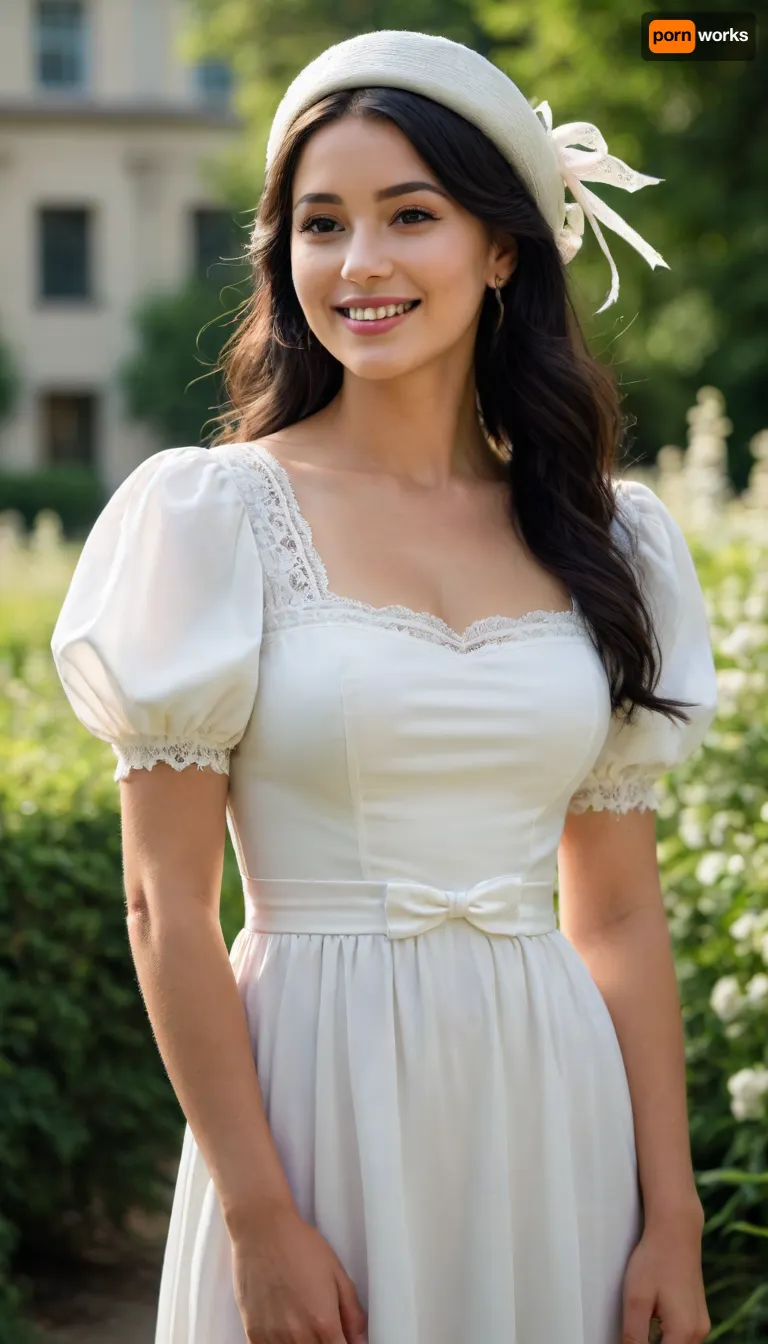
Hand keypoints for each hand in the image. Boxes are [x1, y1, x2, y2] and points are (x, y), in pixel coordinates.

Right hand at [231, 1202, 367, 1342]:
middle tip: (326, 1332)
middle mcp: (298, 1336)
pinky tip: (287, 1333)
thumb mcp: (337, 1274)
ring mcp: (273, 1338)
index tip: (344, 1341)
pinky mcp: (253, 1334)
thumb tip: (361, 1341)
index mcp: (323, 1323)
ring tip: (306, 1326)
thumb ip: (352, 1314)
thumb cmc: (300, 1246)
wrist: (262, 1230)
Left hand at [622, 1213, 709, 1343]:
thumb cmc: (654, 1260)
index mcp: (683, 1332)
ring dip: (658, 1343)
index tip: (630, 1338)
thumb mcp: (635, 1300)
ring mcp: (701, 1324)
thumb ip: (633, 1336)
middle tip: (635, 1325)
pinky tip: (651, 1318)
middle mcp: (698, 1333)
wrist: (676, 1230)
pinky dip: (666, 1336)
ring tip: (643, 1319)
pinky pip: (681, 1337)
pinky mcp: (697, 1315)